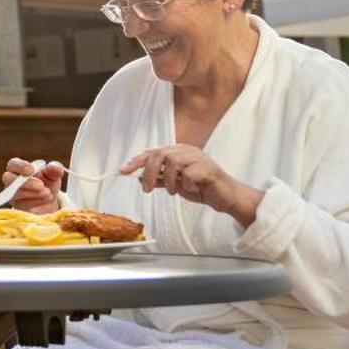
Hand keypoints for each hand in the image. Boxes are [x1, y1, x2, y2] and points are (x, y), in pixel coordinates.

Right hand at [1, 158, 66, 213]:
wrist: (48, 200)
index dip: (21, 166)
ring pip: (16, 194)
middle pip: (9, 179)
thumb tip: (54, 167)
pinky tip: (45, 201)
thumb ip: (55, 168)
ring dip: (35, 194)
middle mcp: (12, 181)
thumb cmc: (47, 182)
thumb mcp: (53, 174)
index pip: (13, 164)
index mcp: (19, 168)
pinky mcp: (16, 207)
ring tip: (48, 193)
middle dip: (27, 183)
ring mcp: (12, 195)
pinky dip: (36, 203)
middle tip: (42, 185)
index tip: (32, 170)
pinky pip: (22, 206)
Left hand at [119, 144, 262, 225]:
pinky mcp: (208, 169)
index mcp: (177, 152)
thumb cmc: (202, 188)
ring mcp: (198, 158)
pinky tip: (193, 189)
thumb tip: (139, 178)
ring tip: (175, 191)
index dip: (136, 162)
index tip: (122, 171)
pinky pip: (188, 175)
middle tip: (148, 189)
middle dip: (150, 173)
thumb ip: (160, 179)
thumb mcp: (176, 184)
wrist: (225, 197)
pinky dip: (186, 185)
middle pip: (159, 155)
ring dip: (169, 181)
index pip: (152, 153)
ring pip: (172, 162)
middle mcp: (186, 151)